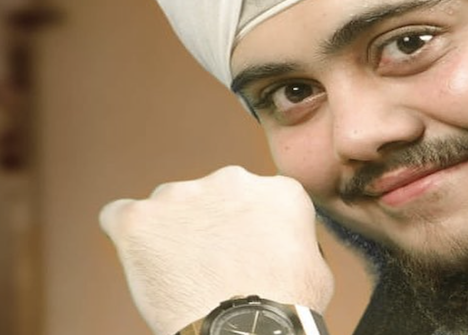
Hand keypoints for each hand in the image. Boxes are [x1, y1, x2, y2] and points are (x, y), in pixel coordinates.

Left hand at [99, 166, 333, 334]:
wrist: (246, 330)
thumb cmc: (284, 308)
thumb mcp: (315, 266)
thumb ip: (296, 240)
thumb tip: (283, 245)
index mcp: (278, 190)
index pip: (258, 199)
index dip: (249, 229)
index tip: (244, 253)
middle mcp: (232, 180)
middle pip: (212, 196)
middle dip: (209, 224)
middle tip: (211, 265)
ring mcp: (182, 195)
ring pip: (169, 205)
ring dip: (172, 230)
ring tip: (178, 273)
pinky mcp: (139, 219)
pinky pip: (119, 215)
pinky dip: (127, 235)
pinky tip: (139, 256)